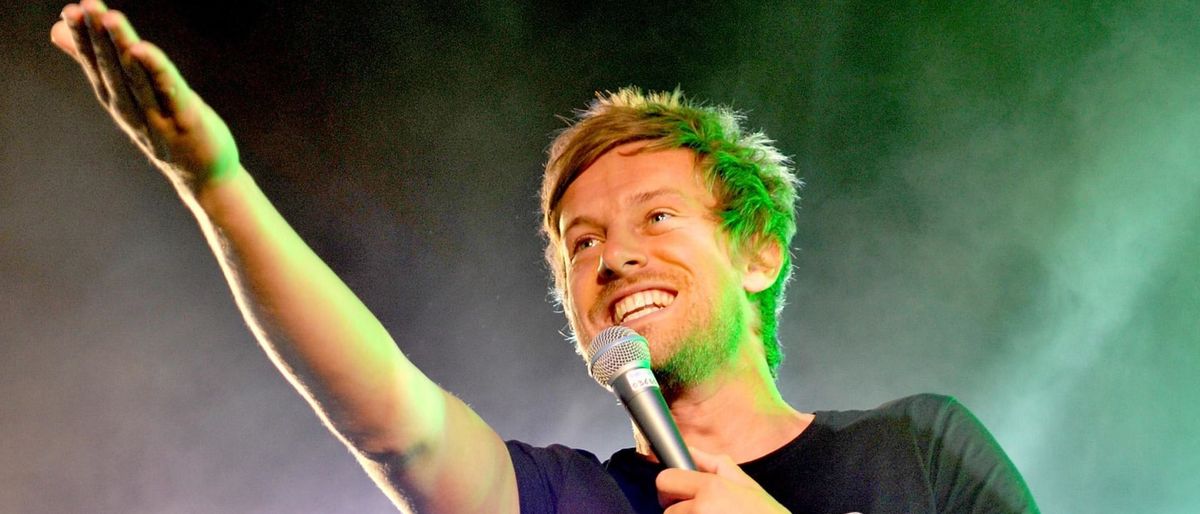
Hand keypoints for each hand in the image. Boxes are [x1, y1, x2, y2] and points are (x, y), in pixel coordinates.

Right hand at [50, 0, 239, 193]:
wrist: (206, 179)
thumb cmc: (166, 131)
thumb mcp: (130, 98)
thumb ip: (99, 66)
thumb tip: (56, 32)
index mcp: (119, 103)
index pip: (96, 67)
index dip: (82, 40)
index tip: (70, 11)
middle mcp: (133, 112)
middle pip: (112, 70)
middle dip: (97, 37)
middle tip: (84, 5)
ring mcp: (159, 119)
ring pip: (137, 78)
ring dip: (122, 47)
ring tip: (110, 17)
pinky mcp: (187, 122)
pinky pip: (170, 93)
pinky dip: (155, 71)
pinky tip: (144, 50)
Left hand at [656, 447, 789, 513]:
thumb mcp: (746, 485)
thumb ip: (715, 464)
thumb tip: (690, 449)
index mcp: (711, 489)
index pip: (664, 481)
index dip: (671, 487)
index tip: (680, 494)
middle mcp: (701, 510)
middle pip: (667, 510)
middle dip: (678, 510)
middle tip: (699, 511)